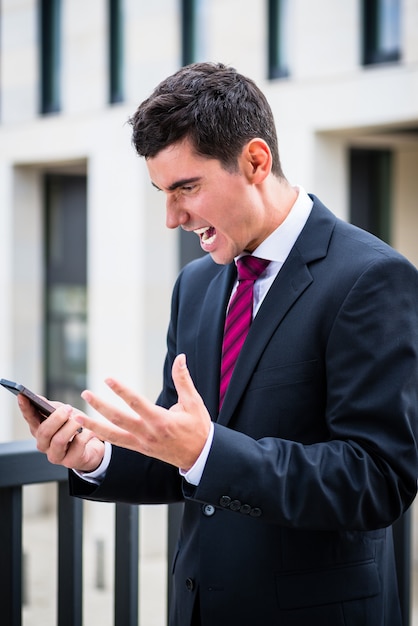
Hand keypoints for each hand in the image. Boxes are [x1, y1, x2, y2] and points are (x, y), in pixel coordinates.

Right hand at [18, 395, 104, 471]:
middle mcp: (44, 444)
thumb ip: (51, 408)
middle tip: (68, 409)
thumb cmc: (75, 429)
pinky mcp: (70, 461)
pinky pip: (77, 446)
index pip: (29, 418)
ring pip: (59, 440)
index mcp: (40, 430)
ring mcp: (56, 455)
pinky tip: (89, 432)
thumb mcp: (64, 414)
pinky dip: (85, 435)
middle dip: (57, 418)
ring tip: (79, 420)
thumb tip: (38, 399)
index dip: (25, 408)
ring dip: (71, 427)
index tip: (22, 395)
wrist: (92, 447)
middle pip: (44, 431)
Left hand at [77, 354, 211, 469]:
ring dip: (93, 425)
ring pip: (112, 435)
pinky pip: (117, 442)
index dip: (121, 390)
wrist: (200, 457)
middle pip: (118, 419)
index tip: (107, 379)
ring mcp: (142, 443)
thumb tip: (181, 357)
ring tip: (76, 416)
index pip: (136, 403)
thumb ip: (183, 379)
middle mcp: (148, 433)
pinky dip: (102, 436)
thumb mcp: (194, 402)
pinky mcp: (139, 449)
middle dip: (100, 407)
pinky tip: (89, 429)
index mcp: (161, 421)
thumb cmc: (198, 427)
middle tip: (85, 393)